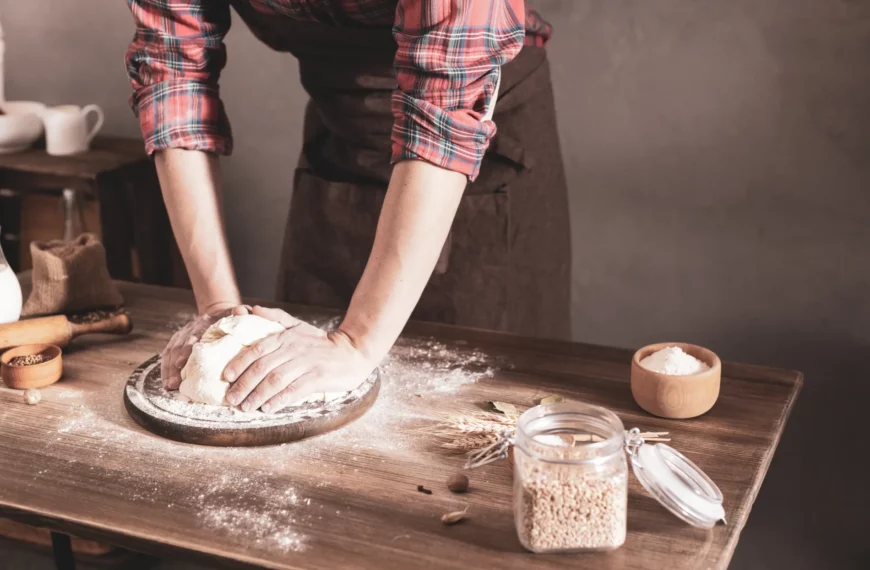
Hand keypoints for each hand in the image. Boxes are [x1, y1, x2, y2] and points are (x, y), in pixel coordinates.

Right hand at [161, 303, 248, 389]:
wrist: (216, 314)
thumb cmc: (229, 319)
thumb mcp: (235, 314)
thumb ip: (238, 313)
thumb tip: (240, 311)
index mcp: (203, 323)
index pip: (193, 335)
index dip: (186, 349)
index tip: (181, 363)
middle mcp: (189, 329)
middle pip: (178, 347)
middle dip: (174, 366)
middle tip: (174, 382)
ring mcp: (181, 336)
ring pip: (170, 353)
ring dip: (169, 370)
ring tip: (169, 386)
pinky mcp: (177, 344)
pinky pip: (167, 357)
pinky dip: (166, 370)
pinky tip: (166, 384)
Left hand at [223, 306, 374, 412]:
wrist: (353, 352)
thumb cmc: (321, 343)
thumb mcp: (299, 326)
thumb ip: (276, 318)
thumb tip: (253, 309)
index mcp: (285, 337)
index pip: (256, 350)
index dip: (239, 364)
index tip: (226, 377)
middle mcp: (293, 349)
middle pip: (262, 368)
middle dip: (243, 385)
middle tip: (231, 399)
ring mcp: (306, 363)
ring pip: (275, 381)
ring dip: (257, 396)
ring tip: (245, 407)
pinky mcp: (318, 377)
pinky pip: (294, 390)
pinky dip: (279, 400)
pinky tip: (268, 408)